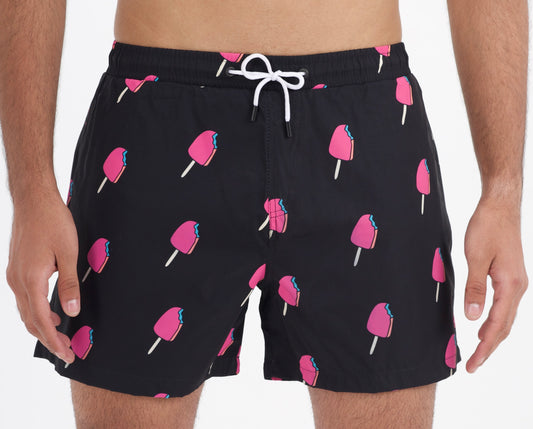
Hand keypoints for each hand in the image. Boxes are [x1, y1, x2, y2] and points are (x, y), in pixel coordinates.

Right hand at [6, 192, 79, 364]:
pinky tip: (51, 311)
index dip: (54, 340)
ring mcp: (14, 275)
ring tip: (60, 336)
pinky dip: (36, 311)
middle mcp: (17, 281)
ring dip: (42, 326)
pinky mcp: (16, 269)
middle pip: (31, 320)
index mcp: (31, 280)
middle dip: (48, 338)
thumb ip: (69, 284)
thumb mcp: (68, 253)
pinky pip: (25, 298)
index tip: (66, 353)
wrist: (33, 200)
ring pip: (25, 311)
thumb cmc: (53, 222)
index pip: (41, 320)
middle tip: (66, 352)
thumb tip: (71, 311)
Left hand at [463, 196, 527, 372]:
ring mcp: (516, 282)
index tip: (474, 362)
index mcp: (511, 285)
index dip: (485, 346)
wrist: (500, 207)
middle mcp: (518, 287)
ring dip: (492, 336)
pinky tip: (485, 324)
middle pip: (504, 326)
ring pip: (505, 317)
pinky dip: (495, 320)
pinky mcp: (510, 276)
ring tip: (479, 351)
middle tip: (473, 365)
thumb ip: (475, 288)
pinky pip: (504, 306)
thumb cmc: (488, 228)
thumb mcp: (476, 258)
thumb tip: (472, 318)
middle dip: (489, 347)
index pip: (498, 325)